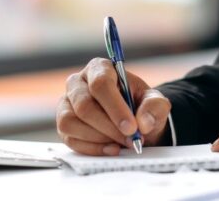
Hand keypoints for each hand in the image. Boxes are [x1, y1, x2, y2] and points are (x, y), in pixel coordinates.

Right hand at [56, 57, 171, 155]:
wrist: (132, 122)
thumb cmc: (140, 107)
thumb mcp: (155, 103)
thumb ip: (154, 107)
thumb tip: (143, 122)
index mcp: (99, 68)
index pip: (100, 83)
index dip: (115, 107)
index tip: (132, 127)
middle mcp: (78, 83)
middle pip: (84, 105)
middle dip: (109, 127)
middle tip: (130, 140)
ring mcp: (66, 104)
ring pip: (71, 123)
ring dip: (98, 139)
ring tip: (121, 143)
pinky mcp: (63, 124)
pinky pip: (69, 139)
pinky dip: (92, 149)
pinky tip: (111, 149)